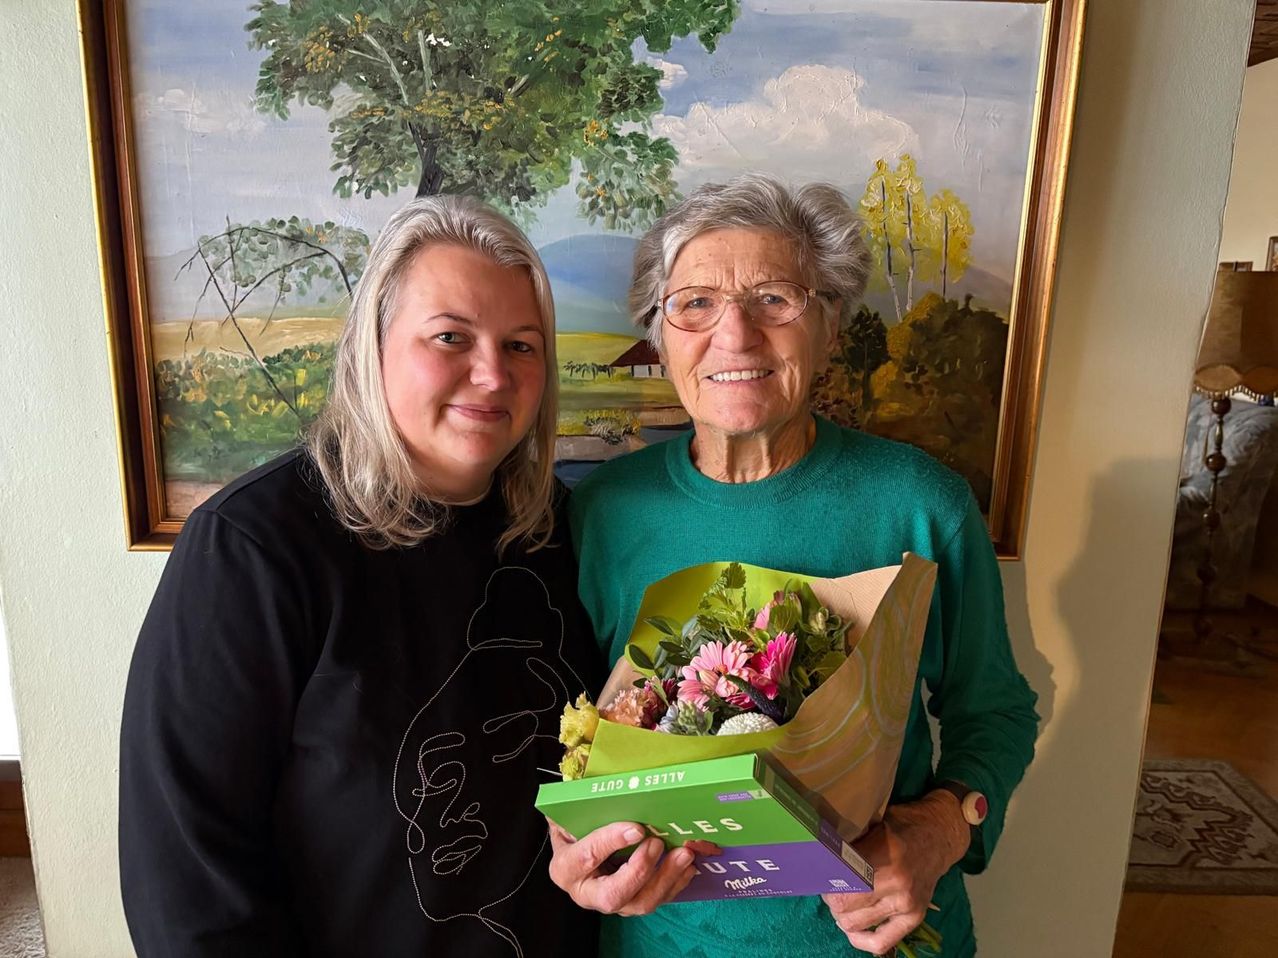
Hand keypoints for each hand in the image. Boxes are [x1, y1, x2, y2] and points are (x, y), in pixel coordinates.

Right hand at [547, 820, 696, 915]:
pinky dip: (675, 883)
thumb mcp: (570, 815)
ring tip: (683, 854)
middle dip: (640, 871)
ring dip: (665, 878)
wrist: (577, 849)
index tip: (636, 828)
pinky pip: (656, 900)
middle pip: (613, 895)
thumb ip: (581, 806)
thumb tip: (607, 788)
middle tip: (657, 843)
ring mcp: (612, 902)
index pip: (587, 858)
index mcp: (566, 868)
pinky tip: (688, 866)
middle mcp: (586, 893)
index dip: (611, 843)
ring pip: (639, 903)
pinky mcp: (632, 903)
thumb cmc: (575, 828)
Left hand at [821, 792, 967, 954]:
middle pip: (844, 904)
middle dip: (830, 896)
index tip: (819, 871)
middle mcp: (897, 883)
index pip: (841, 877)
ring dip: (841, 915)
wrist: (939, 835)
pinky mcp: (915, 918)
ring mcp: (907, 904)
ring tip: (842, 901)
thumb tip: (818, 857)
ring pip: (856, 924)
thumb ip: (851, 843)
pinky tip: (852, 928)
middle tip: (829, 886)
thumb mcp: (873, 824)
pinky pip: (881, 942)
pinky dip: (860, 940)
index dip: (824, 876)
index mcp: (885, 854)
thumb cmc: (902, 824)